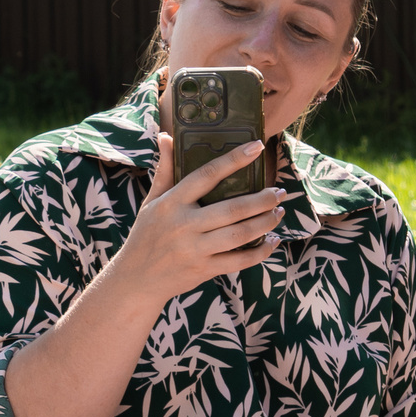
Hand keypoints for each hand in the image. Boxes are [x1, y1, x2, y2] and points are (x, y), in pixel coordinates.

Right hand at [105, 135, 286, 308]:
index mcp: (171, 204)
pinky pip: (240, 260)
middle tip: (279, 192)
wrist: (136, 279)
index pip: (206, 175)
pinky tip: (271, 241)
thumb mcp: (151, 201)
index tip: (256, 146)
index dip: (233, 160)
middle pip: (232, 209)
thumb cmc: (146, 235)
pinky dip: (260, 251)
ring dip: (265, 223)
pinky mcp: (204, 270)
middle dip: (263, 200)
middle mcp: (183, 225)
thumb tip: (166, 137)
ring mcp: (194, 249)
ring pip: (240, 234)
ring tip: (279, 212)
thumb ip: (165, 170)